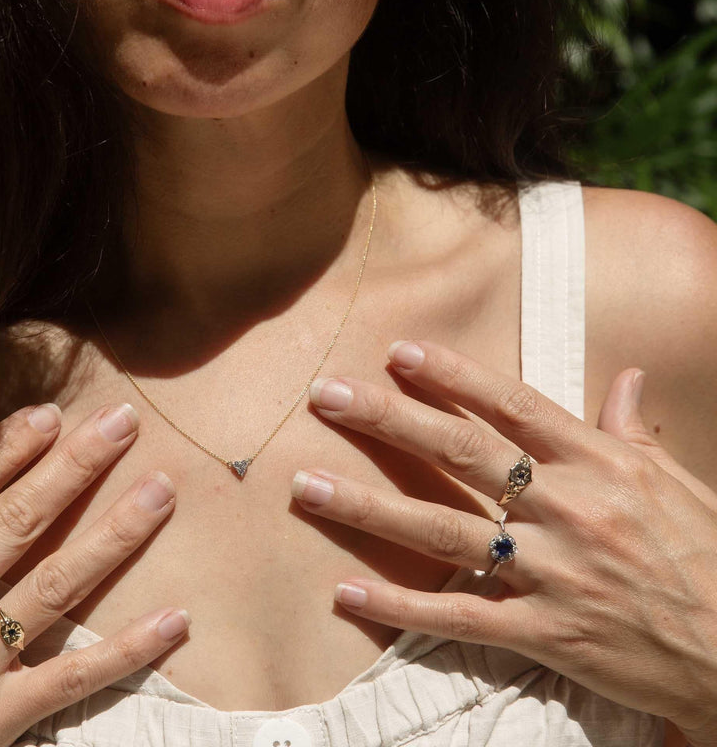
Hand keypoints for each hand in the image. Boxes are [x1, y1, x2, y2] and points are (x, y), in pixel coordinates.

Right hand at [0, 402, 189, 746]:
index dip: (6, 451)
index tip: (52, 413)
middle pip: (19, 523)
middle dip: (75, 466)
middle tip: (124, 422)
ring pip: (57, 584)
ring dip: (115, 534)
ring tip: (161, 491)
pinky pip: (73, 677)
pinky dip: (128, 648)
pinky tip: (175, 618)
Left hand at [292, 340, 716, 744]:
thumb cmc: (706, 552)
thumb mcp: (673, 480)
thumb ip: (633, 428)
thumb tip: (625, 377)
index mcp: (599, 462)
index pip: (511, 405)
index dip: (452, 375)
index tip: (398, 352)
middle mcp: (567, 508)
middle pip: (462, 453)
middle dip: (388, 420)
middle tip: (326, 397)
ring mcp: (551, 571)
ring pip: (443, 531)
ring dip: (368, 506)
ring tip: (306, 486)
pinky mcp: (544, 632)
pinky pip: (459, 617)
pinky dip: (400, 605)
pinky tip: (346, 591)